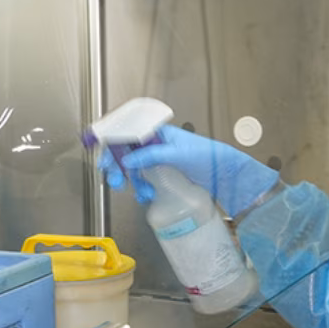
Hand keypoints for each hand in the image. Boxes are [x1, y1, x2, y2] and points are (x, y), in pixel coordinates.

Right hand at [99, 125, 279, 216]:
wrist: (225, 173)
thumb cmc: (207, 156)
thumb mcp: (178, 154)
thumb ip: (152, 155)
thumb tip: (127, 159)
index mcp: (157, 131)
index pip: (127, 133)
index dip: (112, 145)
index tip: (103, 160)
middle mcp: (154, 143)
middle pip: (126, 152)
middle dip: (117, 167)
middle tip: (114, 182)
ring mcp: (158, 158)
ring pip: (134, 168)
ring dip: (131, 181)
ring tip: (140, 194)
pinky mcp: (162, 172)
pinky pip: (144, 179)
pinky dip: (142, 188)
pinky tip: (146, 196)